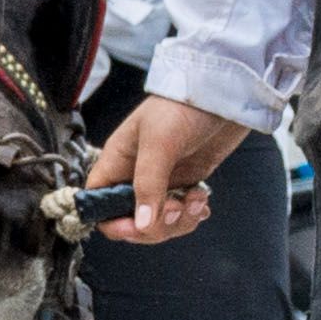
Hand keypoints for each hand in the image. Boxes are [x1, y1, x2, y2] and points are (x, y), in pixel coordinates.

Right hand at [96, 92, 245, 248]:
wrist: (222, 93)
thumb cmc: (181, 106)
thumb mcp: (159, 142)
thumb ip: (148, 185)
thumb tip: (141, 225)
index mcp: (117, 162)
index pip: (99, 203)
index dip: (113, 222)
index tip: (137, 226)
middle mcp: (135, 175)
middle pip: (131, 221)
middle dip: (155, 226)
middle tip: (176, 209)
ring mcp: (162, 181)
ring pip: (158, 222)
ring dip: (178, 222)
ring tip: (196, 201)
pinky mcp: (185, 183)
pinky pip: (181, 214)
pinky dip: (192, 215)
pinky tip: (202, 203)